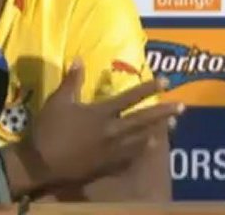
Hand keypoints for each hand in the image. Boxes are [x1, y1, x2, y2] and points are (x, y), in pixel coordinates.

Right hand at [24, 59, 182, 185]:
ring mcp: (112, 151)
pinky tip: (149, 149)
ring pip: (141, 140)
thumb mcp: (58, 100)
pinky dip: (142, 152)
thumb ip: (72, 81)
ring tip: (171, 126)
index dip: (147, 89)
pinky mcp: (107, 166)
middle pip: (143, 121)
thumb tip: (79, 58)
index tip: (165, 82)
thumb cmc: (49, 129)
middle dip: (163, 113)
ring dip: (157, 132)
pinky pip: (130, 158)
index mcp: (101, 113)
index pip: (129, 98)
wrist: (42, 164)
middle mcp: (112, 132)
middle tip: (182, 107)